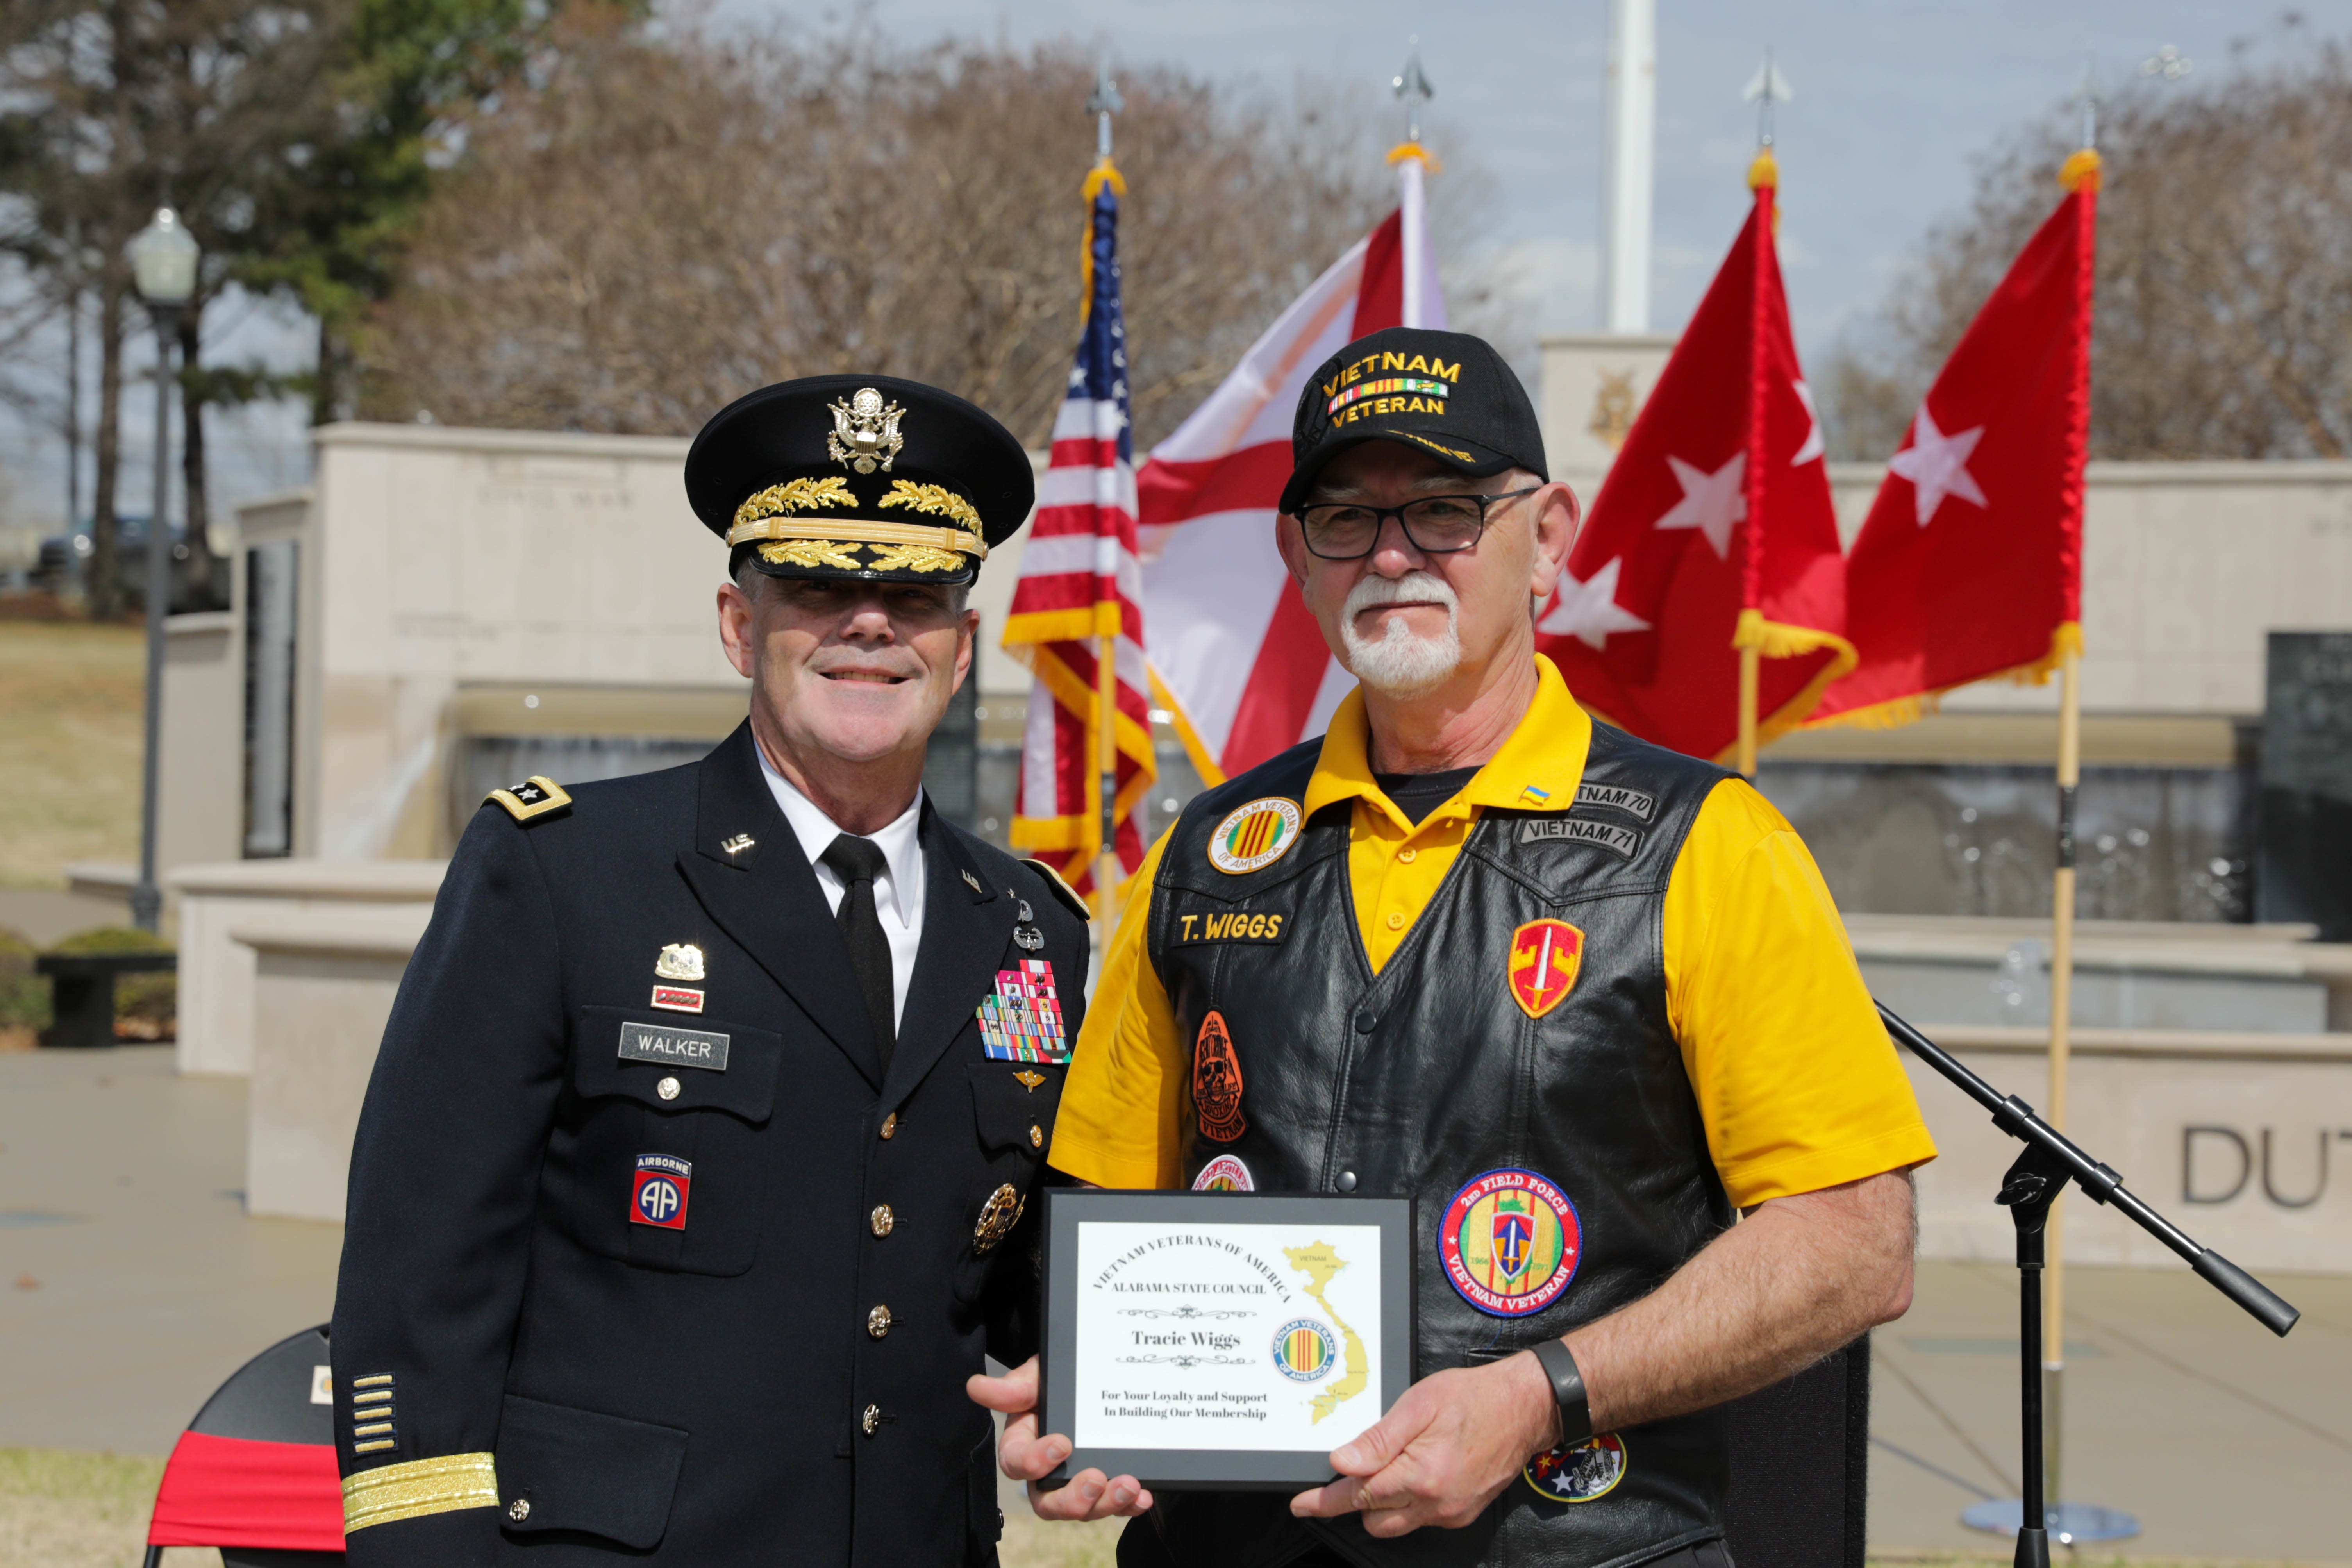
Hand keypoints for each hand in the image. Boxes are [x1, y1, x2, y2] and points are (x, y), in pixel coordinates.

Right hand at [968, 1356, 1154, 1521]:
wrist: (1090, 1373)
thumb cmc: (1054, 1379)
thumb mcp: (1037, 1376)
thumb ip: (1014, 1386)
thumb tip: (976, 1386)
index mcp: (1023, 1443)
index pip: (1017, 1464)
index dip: (1036, 1461)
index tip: (1063, 1443)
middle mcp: (1046, 1471)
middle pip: (1048, 1503)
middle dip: (1072, 1499)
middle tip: (1096, 1479)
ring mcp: (1076, 1481)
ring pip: (1083, 1509)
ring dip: (1106, 1504)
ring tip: (1129, 1486)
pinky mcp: (1106, 1486)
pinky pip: (1114, 1505)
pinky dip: (1129, 1505)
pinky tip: (1143, 1497)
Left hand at [1290, 1352, 1558, 1535]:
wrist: (1526, 1408)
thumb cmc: (1474, 1398)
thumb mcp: (1419, 1405)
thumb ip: (1379, 1438)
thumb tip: (1342, 1461)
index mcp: (1420, 1476)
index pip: (1357, 1497)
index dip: (1324, 1501)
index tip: (1300, 1504)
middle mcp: (1436, 1504)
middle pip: (1373, 1519)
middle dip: (1355, 1500)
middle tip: (1352, 1469)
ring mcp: (1451, 1512)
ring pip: (1397, 1524)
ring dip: (1381, 1504)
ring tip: (1387, 1467)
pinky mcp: (1463, 1513)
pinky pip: (1422, 1519)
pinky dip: (1408, 1503)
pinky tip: (1414, 1472)